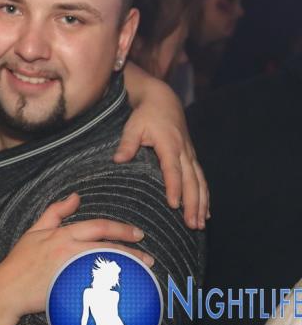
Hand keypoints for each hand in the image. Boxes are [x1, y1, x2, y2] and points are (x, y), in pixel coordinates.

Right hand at [0, 194, 151, 321]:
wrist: (7, 290)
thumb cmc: (20, 261)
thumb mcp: (35, 230)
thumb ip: (56, 212)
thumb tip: (74, 197)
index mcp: (63, 234)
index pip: (98, 227)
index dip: (120, 228)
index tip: (136, 233)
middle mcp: (69, 250)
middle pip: (107, 247)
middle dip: (130, 250)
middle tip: (147, 257)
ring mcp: (70, 271)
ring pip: (106, 267)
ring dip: (126, 268)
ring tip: (141, 272)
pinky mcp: (69, 290)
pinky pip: (97, 287)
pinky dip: (112, 287)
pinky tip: (124, 290)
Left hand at [116, 75, 208, 229]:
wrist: (163, 100)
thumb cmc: (145, 114)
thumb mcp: (133, 125)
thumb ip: (127, 143)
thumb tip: (118, 160)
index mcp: (169, 144)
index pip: (173, 170)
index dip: (174, 187)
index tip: (174, 205)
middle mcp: (184, 151)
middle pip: (191, 181)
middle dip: (193, 203)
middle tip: (192, 224)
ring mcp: (190, 154)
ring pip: (200, 182)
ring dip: (201, 203)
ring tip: (199, 224)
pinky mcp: (192, 157)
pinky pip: (201, 179)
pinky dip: (204, 196)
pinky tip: (206, 212)